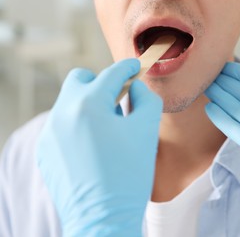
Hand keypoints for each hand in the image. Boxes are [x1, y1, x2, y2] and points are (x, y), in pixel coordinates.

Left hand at [36, 59, 162, 236]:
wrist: (103, 218)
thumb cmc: (128, 175)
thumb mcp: (146, 131)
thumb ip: (145, 99)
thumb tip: (135, 87)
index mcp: (89, 105)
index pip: (111, 74)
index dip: (127, 68)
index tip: (135, 67)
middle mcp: (63, 113)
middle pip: (80, 79)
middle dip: (101, 82)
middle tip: (118, 99)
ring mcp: (50, 133)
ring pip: (69, 103)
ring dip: (89, 106)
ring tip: (108, 129)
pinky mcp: (46, 151)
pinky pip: (62, 126)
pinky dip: (78, 126)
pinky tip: (93, 148)